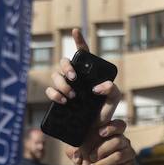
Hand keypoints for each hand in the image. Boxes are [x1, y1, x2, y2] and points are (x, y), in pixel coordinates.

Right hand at [46, 28, 126, 159]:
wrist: (93, 134)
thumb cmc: (104, 115)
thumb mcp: (114, 101)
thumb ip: (112, 89)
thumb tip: (97, 86)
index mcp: (89, 74)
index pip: (83, 53)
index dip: (79, 40)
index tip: (76, 31)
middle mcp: (75, 79)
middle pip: (65, 62)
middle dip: (67, 67)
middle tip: (74, 79)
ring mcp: (65, 88)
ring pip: (56, 76)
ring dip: (62, 83)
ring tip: (71, 95)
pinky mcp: (57, 99)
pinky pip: (50, 91)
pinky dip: (54, 94)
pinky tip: (62, 100)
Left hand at [80, 119, 134, 164]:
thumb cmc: (90, 158)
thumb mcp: (81, 152)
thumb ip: (76, 150)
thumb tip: (77, 155)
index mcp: (113, 133)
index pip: (119, 125)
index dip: (111, 127)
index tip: (100, 133)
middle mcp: (124, 142)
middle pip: (118, 141)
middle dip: (102, 149)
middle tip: (91, 157)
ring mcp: (128, 155)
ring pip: (119, 156)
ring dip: (103, 164)